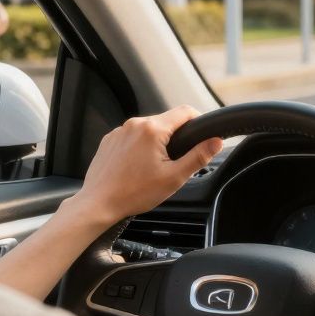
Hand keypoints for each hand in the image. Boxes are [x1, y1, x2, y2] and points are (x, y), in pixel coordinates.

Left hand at [66, 105, 223, 225]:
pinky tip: (137, 167)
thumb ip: (198, 157)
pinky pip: (132, 136)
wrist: (98, 203)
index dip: (198, 119)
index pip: (185, 111)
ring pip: (148, 129)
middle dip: (175, 137)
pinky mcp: (109, 139)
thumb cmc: (134, 193)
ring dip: (156, 142)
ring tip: (153, 168)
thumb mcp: (174, 177)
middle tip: (176, 161)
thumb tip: (216, 142)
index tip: (202, 133)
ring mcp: (119, 131)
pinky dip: (139, 147)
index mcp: (153, 129)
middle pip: (166, 120)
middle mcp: (135, 124)